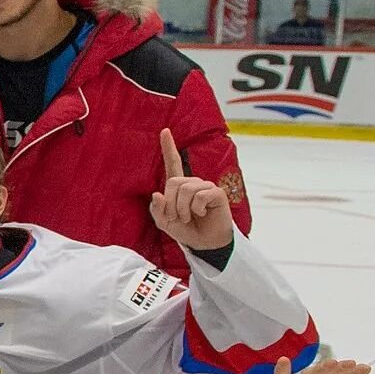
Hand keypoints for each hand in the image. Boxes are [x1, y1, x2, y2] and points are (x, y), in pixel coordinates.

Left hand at [147, 128, 235, 252]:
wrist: (204, 243)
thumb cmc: (186, 230)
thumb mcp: (164, 222)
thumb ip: (157, 210)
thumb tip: (157, 194)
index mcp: (178, 187)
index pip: (173, 163)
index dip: (168, 147)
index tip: (164, 130)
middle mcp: (192, 183)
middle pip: (174, 182)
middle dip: (171, 204)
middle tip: (176, 217)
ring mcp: (205, 187)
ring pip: (186, 189)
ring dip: (182, 209)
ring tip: (188, 218)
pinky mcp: (217, 193)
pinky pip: (200, 196)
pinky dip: (196, 208)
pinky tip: (202, 213)